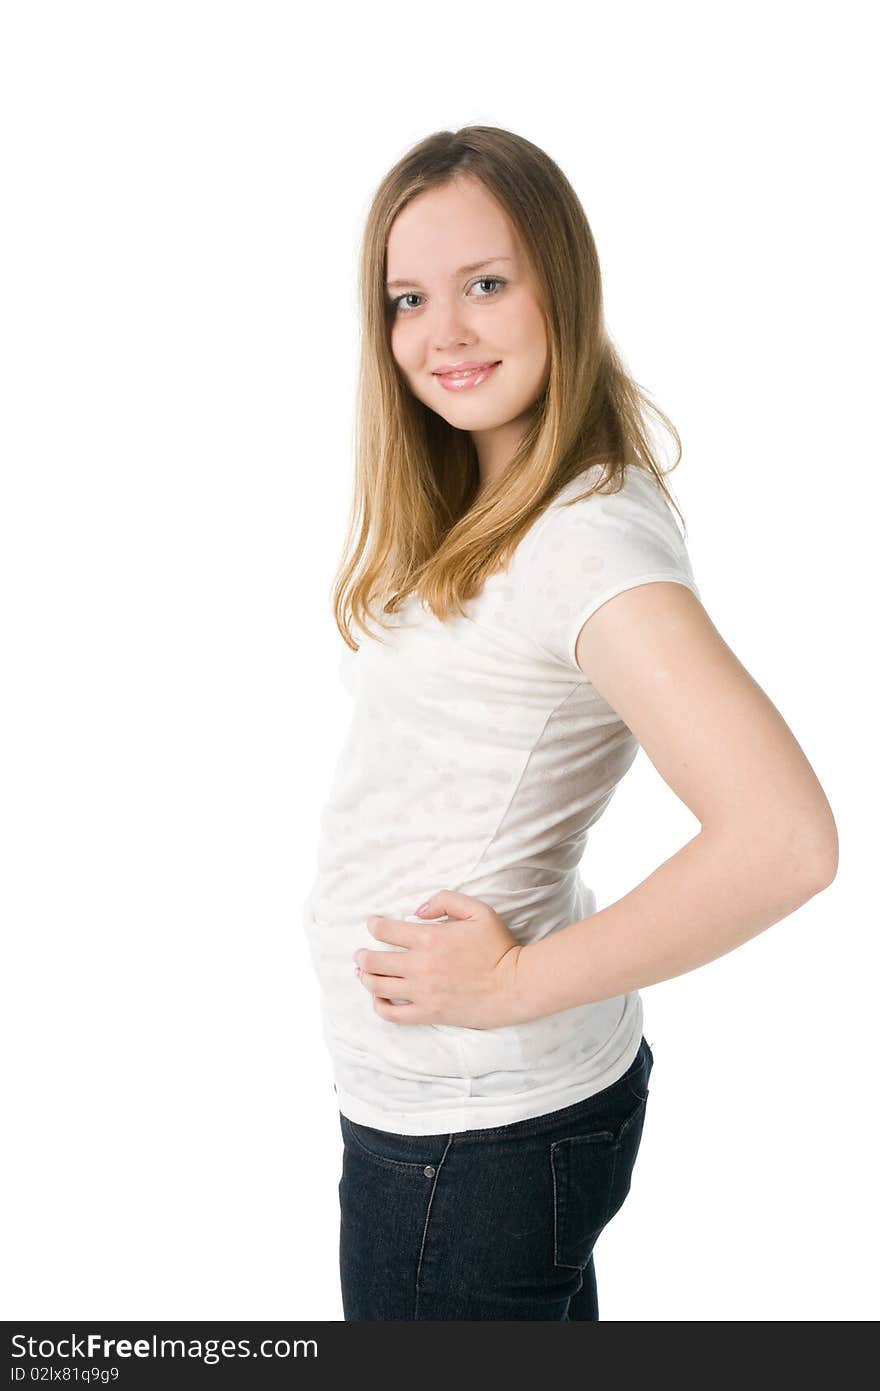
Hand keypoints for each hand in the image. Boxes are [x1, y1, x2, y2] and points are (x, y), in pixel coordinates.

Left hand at [352, 889, 527, 1028]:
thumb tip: (417, 910)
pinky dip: (379, 1006)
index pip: (385, 930)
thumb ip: (446, 900)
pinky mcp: (428, 1013)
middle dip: (362, 955)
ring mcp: (422, 992)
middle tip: (361, 953)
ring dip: (365, 978)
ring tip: (364, 973)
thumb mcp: (479, 910)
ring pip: (377, 986)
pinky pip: (392, 1014)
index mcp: (430, 938)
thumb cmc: (499, 945)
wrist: (515, 984)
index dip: (374, 925)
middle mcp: (420, 965)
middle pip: (373, 961)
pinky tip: (379, 998)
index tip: (373, 924)